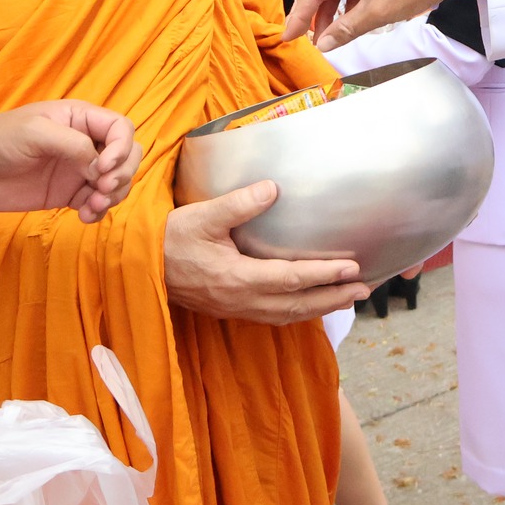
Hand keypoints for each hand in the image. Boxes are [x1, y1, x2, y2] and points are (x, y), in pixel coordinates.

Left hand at [0, 100, 141, 222]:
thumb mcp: (36, 132)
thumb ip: (74, 145)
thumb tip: (102, 166)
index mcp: (80, 118)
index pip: (121, 128)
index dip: (122, 148)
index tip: (103, 168)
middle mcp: (84, 142)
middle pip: (127, 155)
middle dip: (122, 173)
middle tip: (101, 188)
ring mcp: (77, 169)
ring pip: (116, 181)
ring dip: (113, 195)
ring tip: (92, 206)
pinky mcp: (67, 193)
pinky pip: (97, 202)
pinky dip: (99, 210)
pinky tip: (85, 216)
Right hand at [164, 181, 367, 322]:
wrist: (139, 266)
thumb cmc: (170, 238)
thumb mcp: (203, 215)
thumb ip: (239, 203)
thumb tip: (273, 188)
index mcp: (236, 278)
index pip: (290, 279)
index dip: (324, 275)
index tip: (352, 268)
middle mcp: (240, 300)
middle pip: (297, 304)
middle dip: (333, 297)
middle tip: (365, 290)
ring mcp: (236, 308)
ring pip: (287, 315)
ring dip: (320, 308)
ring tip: (348, 299)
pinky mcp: (231, 309)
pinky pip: (273, 316)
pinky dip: (298, 312)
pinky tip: (311, 304)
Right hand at [285, 0, 482, 50]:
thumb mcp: (379, 13)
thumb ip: (346, 29)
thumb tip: (322, 44)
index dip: (298, 16)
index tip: (287, 37)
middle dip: (309, 11)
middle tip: (301, 37)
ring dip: (327, 8)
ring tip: (326, 34)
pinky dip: (343, 1)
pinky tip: (346, 19)